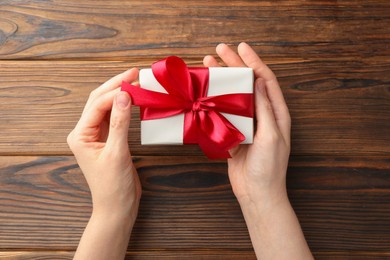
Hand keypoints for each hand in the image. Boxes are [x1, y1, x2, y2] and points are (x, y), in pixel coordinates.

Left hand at [67, 68, 140, 219]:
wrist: (117, 207)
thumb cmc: (113, 186)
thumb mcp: (117, 153)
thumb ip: (119, 123)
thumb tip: (124, 96)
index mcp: (80, 135)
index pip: (98, 104)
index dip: (116, 91)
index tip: (135, 82)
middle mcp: (85, 132)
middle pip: (99, 100)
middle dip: (116, 85)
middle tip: (134, 72)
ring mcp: (95, 135)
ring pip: (106, 106)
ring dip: (120, 93)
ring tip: (135, 81)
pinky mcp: (107, 139)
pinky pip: (113, 117)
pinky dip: (123, 106)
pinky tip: (133, 99)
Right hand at [203, 43, 290, 205]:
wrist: (256, 193)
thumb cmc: (269, 167)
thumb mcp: (271, 136)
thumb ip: (265, 109)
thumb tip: (259, 81)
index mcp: (276, 113)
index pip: (265, 80)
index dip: (254, 61)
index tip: (241, 47)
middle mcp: (262, 115)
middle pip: (247, 84)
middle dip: (235, 65)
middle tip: (219, 50)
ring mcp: (247, 124)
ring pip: (233, 96)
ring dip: (221, 81)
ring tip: (208, 66)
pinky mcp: (234, 134)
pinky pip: (223, 113)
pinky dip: (214, 102)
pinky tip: (204, 94)